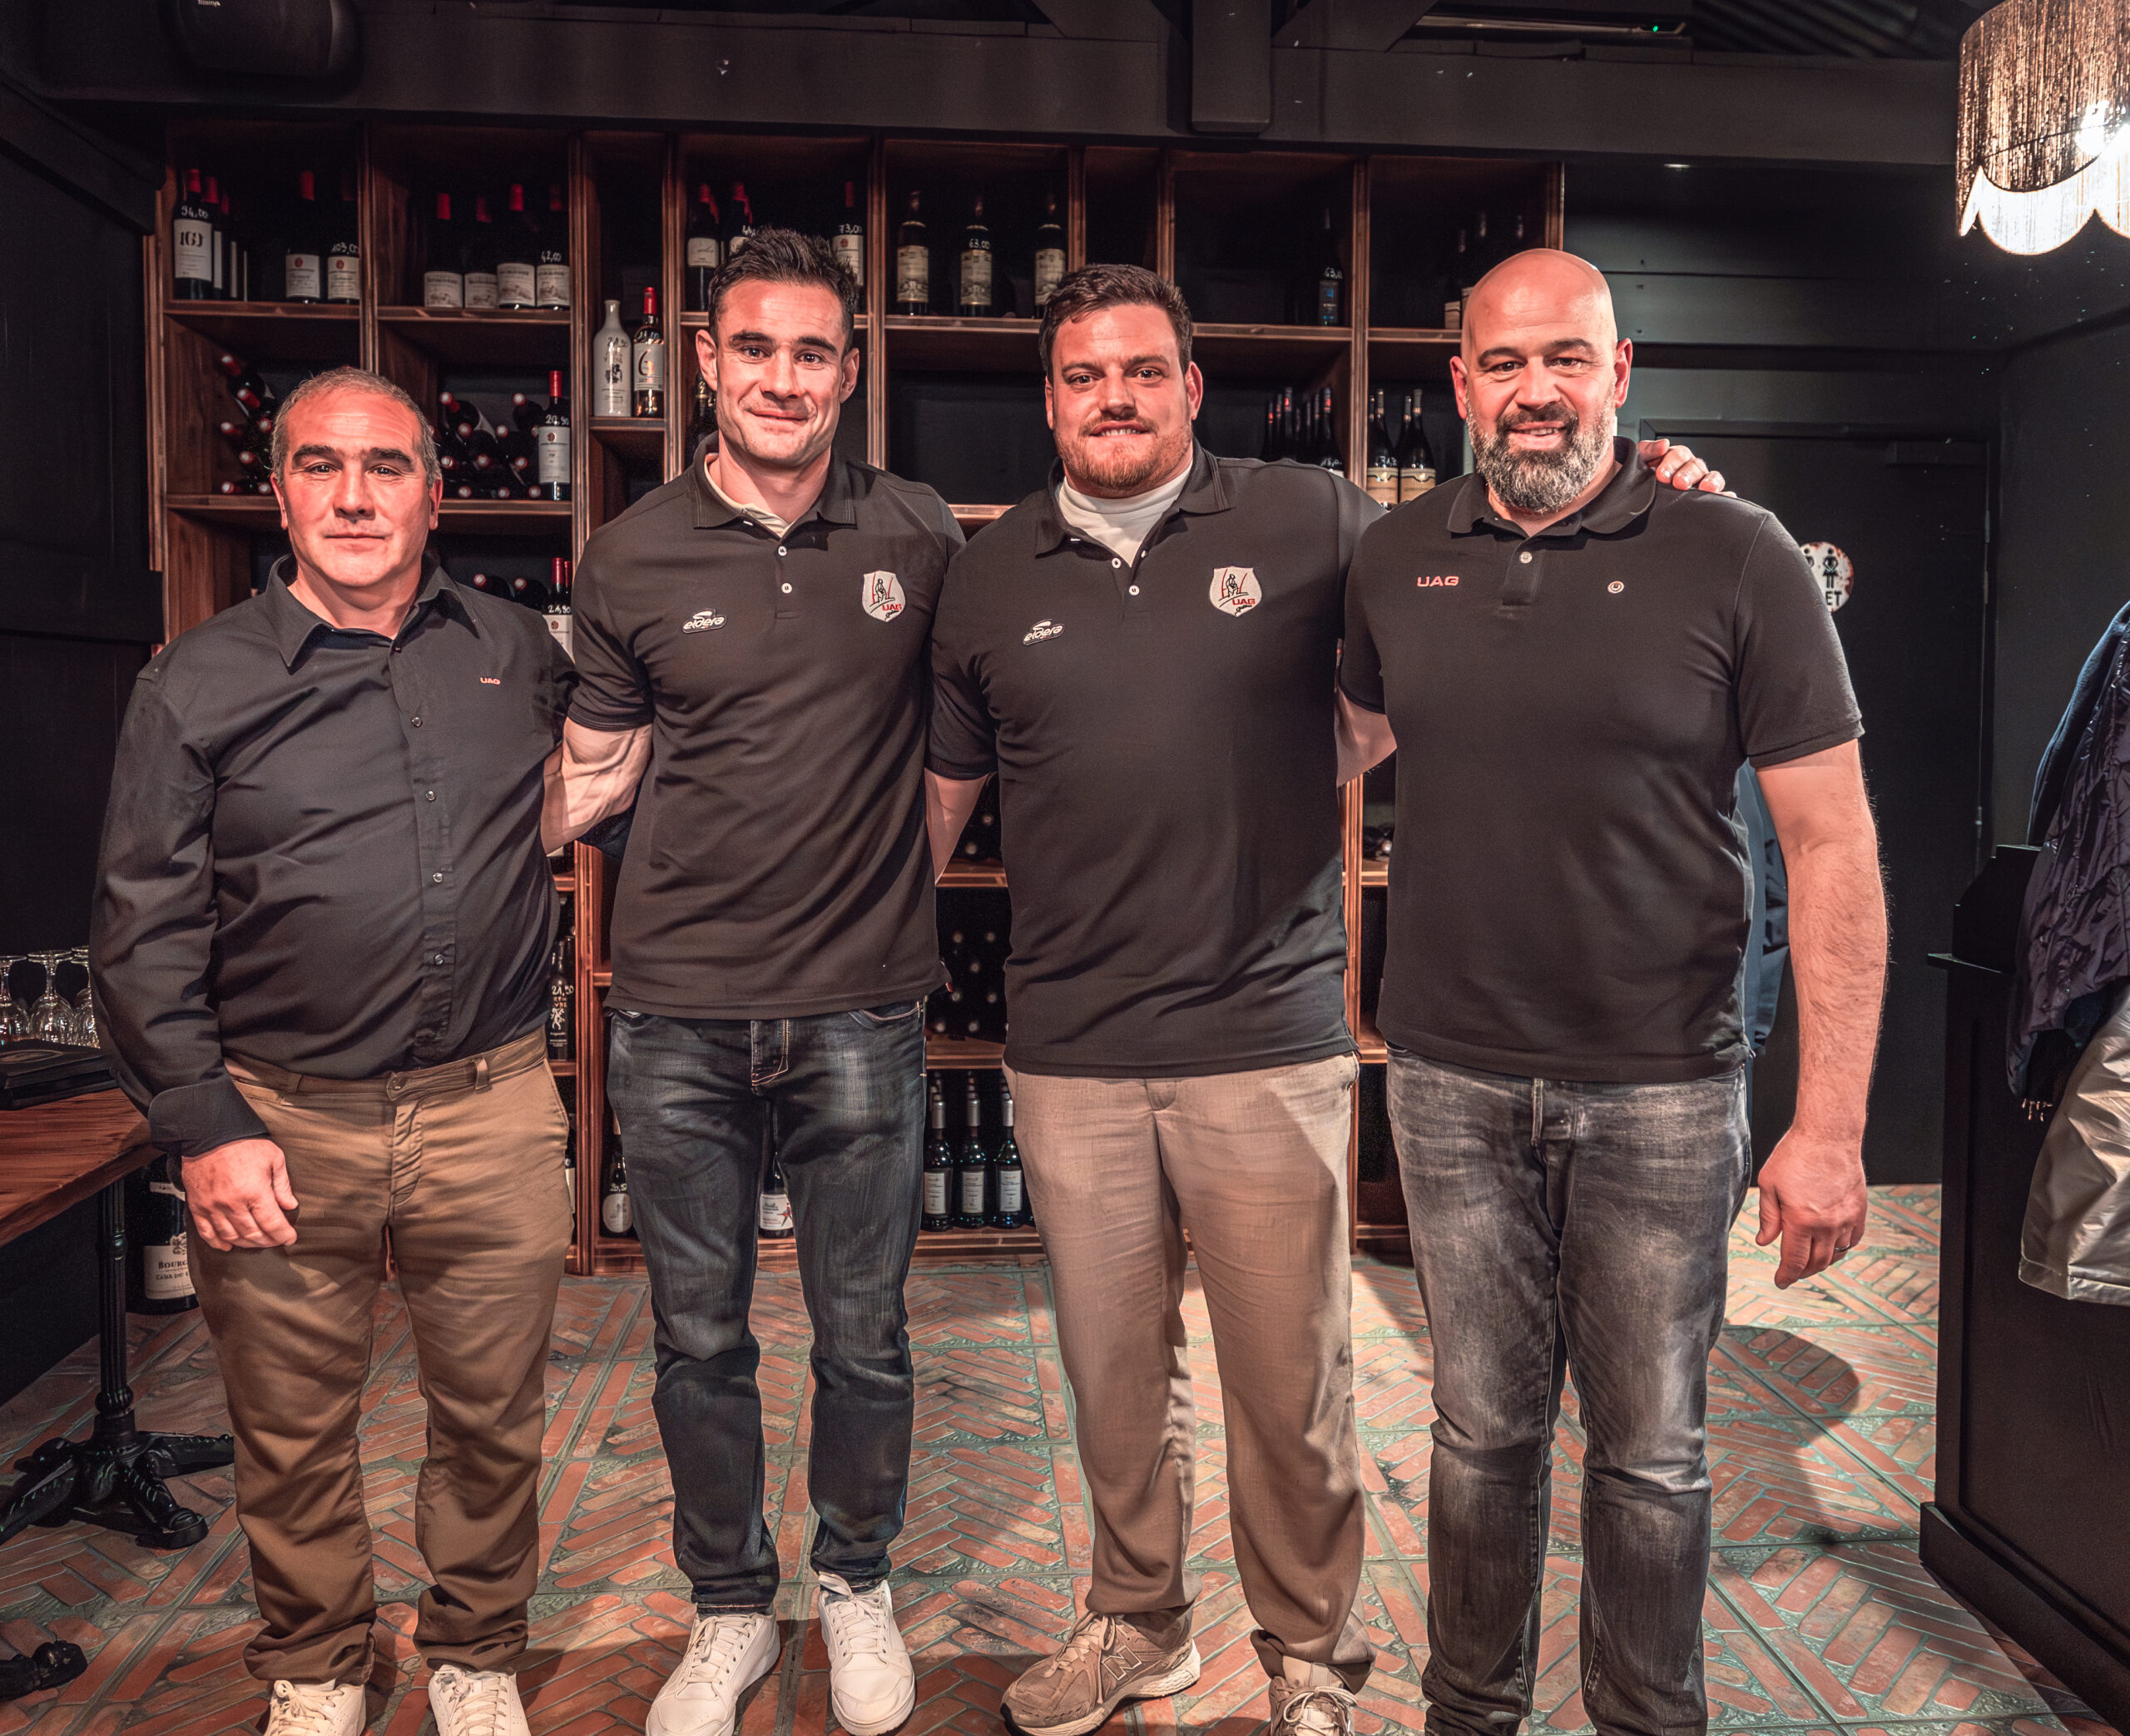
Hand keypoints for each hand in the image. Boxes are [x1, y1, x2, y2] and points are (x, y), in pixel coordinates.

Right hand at [181, 1138, 298, 1250]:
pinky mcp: (198, 1206)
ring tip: (256, 1242)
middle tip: (275, 1240)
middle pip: (253, 1234)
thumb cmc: (242, 1142)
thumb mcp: (273, 1158)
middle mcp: (233, 1203)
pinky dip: (217, 1242)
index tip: (290, 1238)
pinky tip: (227, 1245)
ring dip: (246, 1244)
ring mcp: (213, 1207)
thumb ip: (282, 1185)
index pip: (272, 1224)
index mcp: (254, 1191)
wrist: (209, 1134)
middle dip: (268, 1241)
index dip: (283, 1235)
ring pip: (231, 1236)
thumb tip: (290, 1205)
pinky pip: (206, 1232)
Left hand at [1637, 437, 1729, 496]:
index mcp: (1674, 458)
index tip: (1662, 474)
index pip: (1679, 454)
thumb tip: (1663, 444)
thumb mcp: (1638, 462)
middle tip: (1679, 483)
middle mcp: (1689, 469)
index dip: (1672, 463)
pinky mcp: (1706, 499)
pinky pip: (1720, 495)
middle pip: (1696, 466)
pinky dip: (1725, 496)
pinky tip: (1727, 497)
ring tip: (1705, 488)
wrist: (1636, 502)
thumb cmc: (1638, 479)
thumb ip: (1647, 450)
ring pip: (1712, 477)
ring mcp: (1699, 483)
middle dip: (1688, 474)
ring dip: (1711, 481)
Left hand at [1754, 1127, 1866, 1287]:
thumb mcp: (1769, 1184)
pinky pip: (1853, 1240)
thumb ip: (1768, 1217)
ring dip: (1822, 1262)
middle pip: (1816, 1263)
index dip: (1786, 1275)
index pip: (1794, 1260)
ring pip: (1836, 1254)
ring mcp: (1846, 1219)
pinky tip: (1831, 1245)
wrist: (1828, 1136)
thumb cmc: (1794, 1156)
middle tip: (1792, 1274)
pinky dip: (1841, 1248)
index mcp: (1800, 1221)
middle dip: (1802, 1273)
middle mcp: (1826, 1225)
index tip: (1780, 1282)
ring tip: (1809, 1261)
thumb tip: (1764, 1241)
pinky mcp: (1859, 1211)